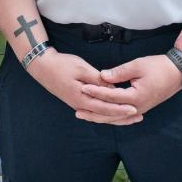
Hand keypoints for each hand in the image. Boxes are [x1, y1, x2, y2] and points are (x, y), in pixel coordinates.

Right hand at [27, 49, 141, 124]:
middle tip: (139, 116)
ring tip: (130, 116)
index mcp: (82, 99)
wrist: (43, 67)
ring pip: (100, 114)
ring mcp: (78, 104)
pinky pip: (94, 110)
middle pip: (104, 115)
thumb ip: (98, 80)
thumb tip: (113, 89)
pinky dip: (105, 112)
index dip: (120, 109)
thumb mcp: (82, 68)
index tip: (134, 109)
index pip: (105, 108)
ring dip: (115, 116)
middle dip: (122, 116)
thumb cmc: (62, 65)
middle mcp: (80, 105)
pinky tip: (113, 111)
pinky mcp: (77, 100)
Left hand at [80, 54, 181, 119]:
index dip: (96, 91)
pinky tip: (103, 116)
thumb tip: (102, 76)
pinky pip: (122, 116)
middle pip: (111, 113)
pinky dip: (111, 117)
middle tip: (77, 111)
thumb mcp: (138, 65)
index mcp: (135, 97)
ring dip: (100, 117)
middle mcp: (136, 107)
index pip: (110, 96)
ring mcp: (139, 109)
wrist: (177, 73)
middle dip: (93, 112)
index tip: (83, 87)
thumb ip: (119, 72)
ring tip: (86, 115)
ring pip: (116, 117)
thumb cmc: (158, 67)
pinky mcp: (140, 108)